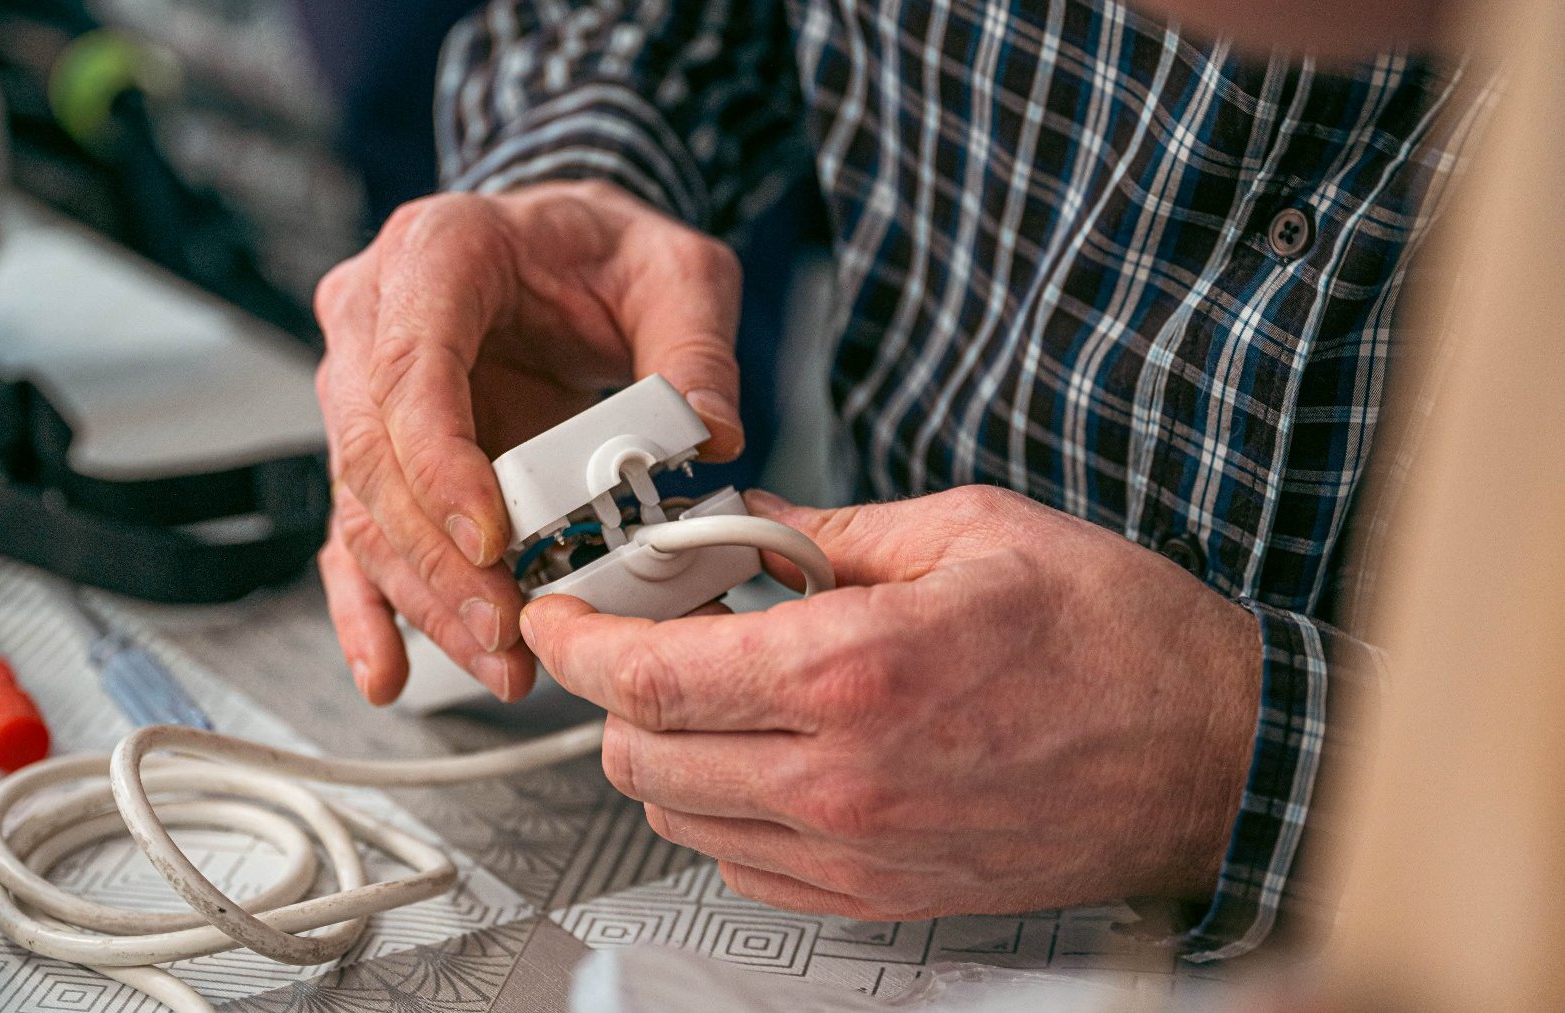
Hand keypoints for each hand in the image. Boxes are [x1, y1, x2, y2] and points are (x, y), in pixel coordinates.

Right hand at [314, 181, 744, 704]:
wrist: (565, 247)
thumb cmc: (604, 250)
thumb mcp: (677, 274)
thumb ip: (697, 350)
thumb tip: (711, 433)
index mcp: (437, 252)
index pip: (410, 369)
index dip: (440, 464)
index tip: (491, 540)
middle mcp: (376, 318)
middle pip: (373, 456)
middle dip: (439, 561)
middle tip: (506, 630)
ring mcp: (363, 390)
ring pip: (366, 511)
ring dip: (426, 599)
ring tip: (500, 663)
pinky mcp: (380, 454)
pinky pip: (357, 537)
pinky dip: (375, 609)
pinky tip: (392, 671)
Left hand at [519, 486, 1261, 918]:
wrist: (1211, 753)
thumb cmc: (1116, 641)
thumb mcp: (969, 532)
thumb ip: (831, 533)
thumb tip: (751, 528)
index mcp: (851, 673)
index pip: (649, 676)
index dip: (578, 642)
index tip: (560, 616)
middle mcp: (840, 780)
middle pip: (640, 758)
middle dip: (615, 693)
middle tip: (646, 636)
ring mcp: (857, 853)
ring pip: (680, 819)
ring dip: (669, 750)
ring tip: (719, 689)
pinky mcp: (879, 895)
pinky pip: (745, 867)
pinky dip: (725, 809)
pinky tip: (770, 753)